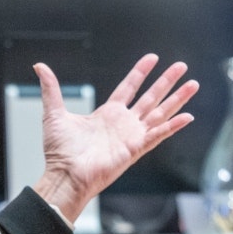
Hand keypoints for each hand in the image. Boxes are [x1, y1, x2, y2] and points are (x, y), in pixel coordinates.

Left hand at [31, 54, 196, 222]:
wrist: (65, 175)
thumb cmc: (59, 152)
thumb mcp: (54, 113)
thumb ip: (51, 89)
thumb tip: (39, 67)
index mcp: (107, 114)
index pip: (129, 87)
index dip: (141, 72)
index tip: (152, 58)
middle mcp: (123, 123)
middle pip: (151, 97)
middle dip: (166, 81)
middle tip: (181, 67)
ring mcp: (132, 136)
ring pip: (160, 112)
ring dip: (177, 99)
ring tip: (193, 85)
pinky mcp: (136, 149)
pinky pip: (159, 134)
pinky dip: (173, 126)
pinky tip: (188, 117)